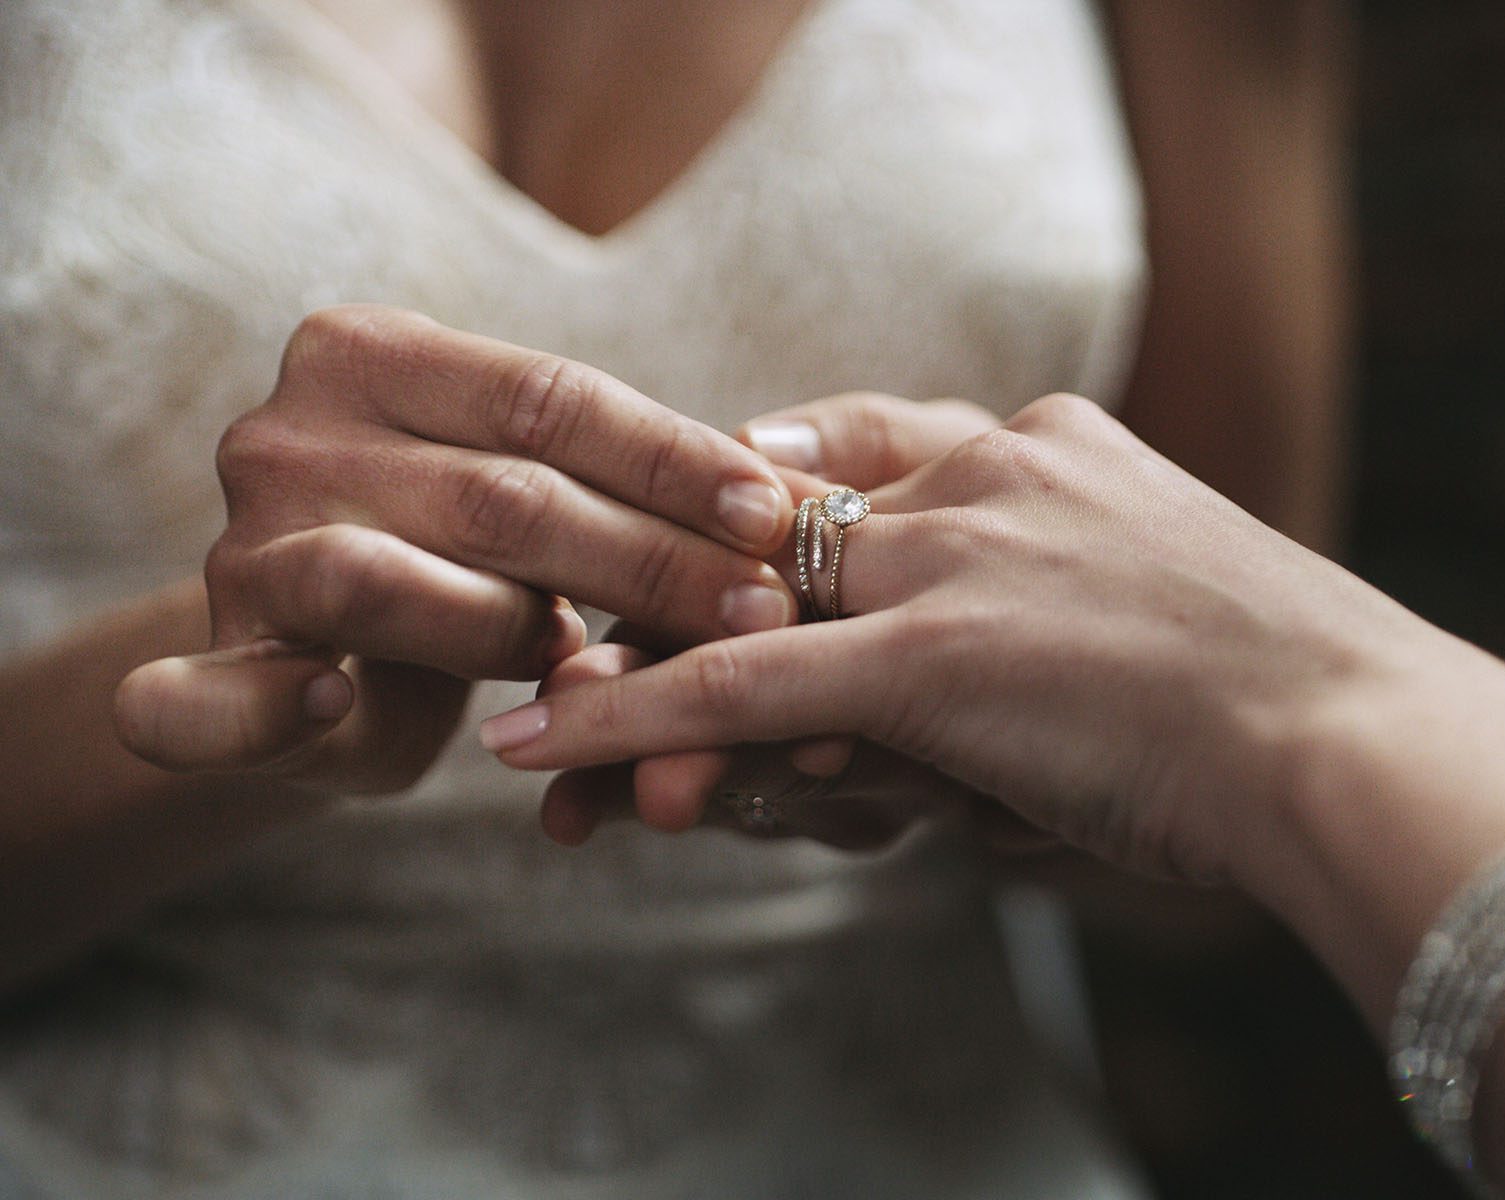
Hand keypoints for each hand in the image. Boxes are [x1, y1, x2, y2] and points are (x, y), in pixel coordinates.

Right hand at [115, 306, 797, 792]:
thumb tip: (809, 506)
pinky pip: (216, 695)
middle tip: (768, 613)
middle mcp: (291, 425)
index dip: (675, 459)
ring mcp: (239, 538)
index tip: (783, 513)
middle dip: (649, 560)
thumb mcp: (543, 501)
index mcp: (378, 354)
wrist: (323, 660)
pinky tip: (341, 708)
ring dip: (529, 640)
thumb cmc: (469, 564)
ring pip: (396, 583)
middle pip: (500, 491)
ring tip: (646, 684)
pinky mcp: (210, 654)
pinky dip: (271, 710)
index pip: (551, 397)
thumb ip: (627, 492)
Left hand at [481, 392, 1419, 881]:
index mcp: (1050, 439)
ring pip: (750, 606)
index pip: (864, 446)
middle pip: (783, 523)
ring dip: (644, 669)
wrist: (1356, 738)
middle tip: (585, 636)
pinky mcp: (927, 658)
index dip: (770, 488)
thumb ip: (1071, 602)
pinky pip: (745, 685)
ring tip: (546, 722)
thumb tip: (1004, 682)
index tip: (710, 517)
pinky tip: (545, 743)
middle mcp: (985, 473)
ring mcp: (952, 557)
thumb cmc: (1288, 698)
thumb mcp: (1174, 606)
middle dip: (682, 593)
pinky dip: (638, 716)